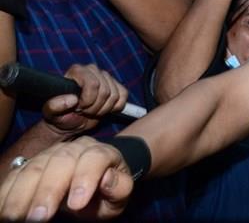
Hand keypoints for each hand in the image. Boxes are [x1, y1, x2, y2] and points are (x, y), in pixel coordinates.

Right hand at [0, 136, 132, 220]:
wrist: (95, 180)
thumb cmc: (108, 190)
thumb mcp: (121, 192)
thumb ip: (119, 187)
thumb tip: (107, 179)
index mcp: (101, 153)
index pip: (94, 158)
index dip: (85, 179)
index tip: (76, 205)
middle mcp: (75, 149)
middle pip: (60, 162)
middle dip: (48, 191)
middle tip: (39, 218)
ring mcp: (50, 154)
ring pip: (34, 167)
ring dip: (22, 195)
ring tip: (15, 218)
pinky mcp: (31, 165)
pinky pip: (16, 176)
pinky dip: (7, 194)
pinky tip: (3, 212)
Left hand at [43, 64, 128, 136]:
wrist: (71, 121)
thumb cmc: (60, 116)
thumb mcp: (51, 113)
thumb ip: (55, 106)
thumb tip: (72, 99)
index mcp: (77, 71)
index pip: (93, 83)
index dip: (88, 100)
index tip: (78, 108)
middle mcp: (92, 70)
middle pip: (104, 91)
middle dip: (95, 107)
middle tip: (84, 111)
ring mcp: (106, 77)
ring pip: (115, 95)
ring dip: (103, 109)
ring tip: (91, 111)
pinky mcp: (116, 86)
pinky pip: (123, 96)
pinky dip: (115, 107)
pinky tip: (103, 109)